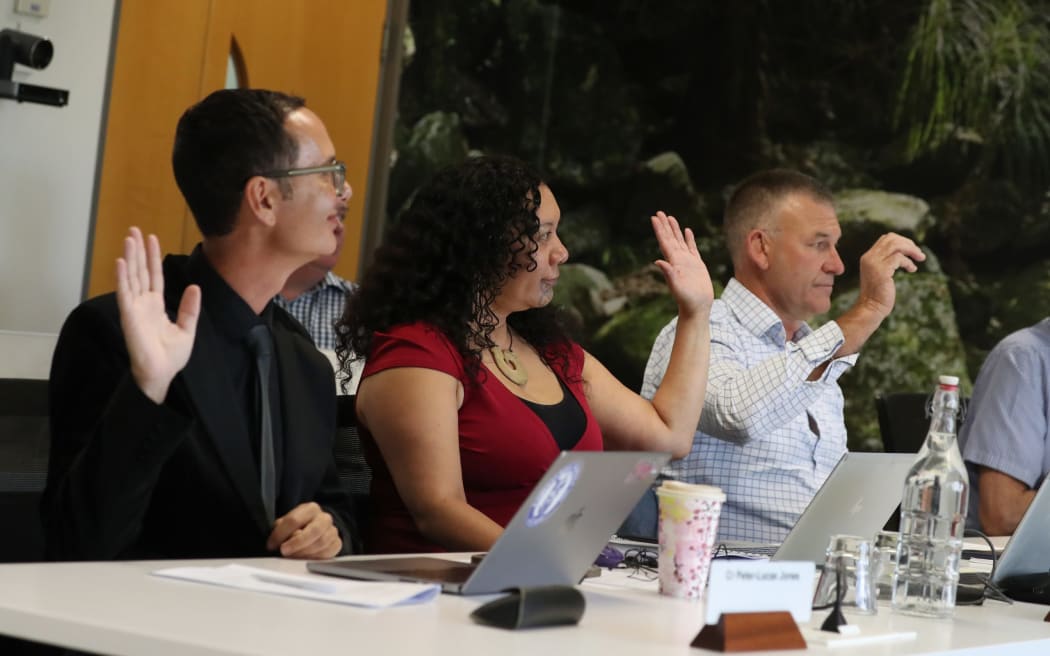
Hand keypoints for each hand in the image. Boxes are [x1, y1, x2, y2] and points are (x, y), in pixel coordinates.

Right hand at [116, 227, 200, 403]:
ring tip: (129, 238)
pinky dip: (122, 277)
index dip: (152, 257)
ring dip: (129, 257)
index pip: (154, 275)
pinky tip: (121, 262)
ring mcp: (134, 308)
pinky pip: (124, 293)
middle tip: (134, 230)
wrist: (161, 373)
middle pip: (140, 271)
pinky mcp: (129, 316)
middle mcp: (143, 303)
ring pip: (131, 277)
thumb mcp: (187, 329)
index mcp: (156, 305)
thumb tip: (195, 286)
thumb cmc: (171, 356)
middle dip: (138, 250)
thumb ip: (190, 308)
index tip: (152, 238)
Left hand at [267, 502, 342, 558]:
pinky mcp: (336, 544)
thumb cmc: (297, 528)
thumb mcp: (284, 525)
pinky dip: (315, 557)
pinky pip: (328, 552)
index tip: (271, 545)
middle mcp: (324, 518)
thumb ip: (280, 531)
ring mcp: (332, 531)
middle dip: (297, 543)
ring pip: (321, 543)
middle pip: (314, 530)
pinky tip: (305, 559)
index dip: (280, 534)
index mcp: (310, 509)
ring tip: (293, 557)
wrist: (312, 531)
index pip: (294, 520)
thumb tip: (277, 543)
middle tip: (284, 551)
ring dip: (304, 553)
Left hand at [650, 211, 713, 317]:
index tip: (654, 218)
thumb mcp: (677, 287)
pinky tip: (687, 231)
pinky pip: (692, 248)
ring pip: (680, 241)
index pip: (665, 242)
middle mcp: (678, 260)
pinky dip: (689, 239)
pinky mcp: (697, 264)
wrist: (697, 307)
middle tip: (659, 212)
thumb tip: (658, 261)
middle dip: (665, 225)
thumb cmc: (687, 300)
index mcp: (673, 262)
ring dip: (675, 229)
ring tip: (670, 217)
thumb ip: (668, 274)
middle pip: (670, 238)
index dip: (660, 230)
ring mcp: (687, 261)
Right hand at [854, 232, 925, 318]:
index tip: (912, 250)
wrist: (871, 307)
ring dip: (912, 250)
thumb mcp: (880, 273)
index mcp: (868, 257)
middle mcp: (869, 257)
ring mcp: (874, 263)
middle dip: (909, 243)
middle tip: (919, 254)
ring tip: (920, 258)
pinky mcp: (882, 270)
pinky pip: (899, 258)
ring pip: (896, 245)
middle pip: (892, 238)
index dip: (902, 241)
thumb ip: (886, 261)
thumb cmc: (878, 293)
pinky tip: (912, 270)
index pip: (886, 238)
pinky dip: (909, 262)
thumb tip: (904, 251)